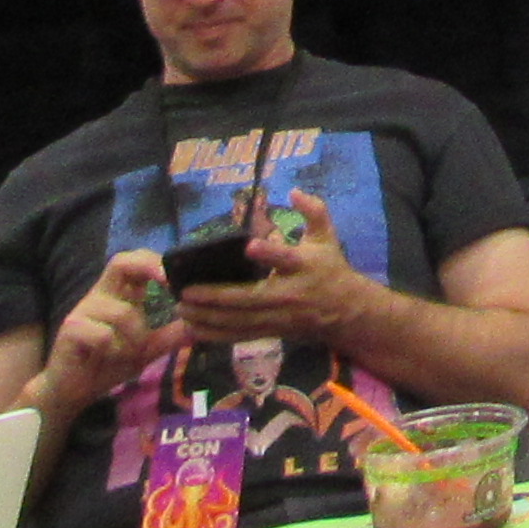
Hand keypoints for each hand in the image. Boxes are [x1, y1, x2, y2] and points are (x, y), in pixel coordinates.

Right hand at [34, 248, 179, 417]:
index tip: (179, 275)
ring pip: (123, 313)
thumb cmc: (107, 364)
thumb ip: (169, 337)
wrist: (72, 391)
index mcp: (119, 294)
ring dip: (135, 338)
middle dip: (148, 267)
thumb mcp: (145, 350)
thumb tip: (199, 326)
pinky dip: (114, 350)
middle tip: (168, 283)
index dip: (156, 261)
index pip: (135, 261)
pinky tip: (108, 359)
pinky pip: (103, 335)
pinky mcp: (70, 329)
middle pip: (120, 262)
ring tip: (130, 354)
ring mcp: (83, 310)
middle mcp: (100, 295)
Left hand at [180, 189, 368, 349]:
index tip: (250, 245)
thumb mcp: (327, 236)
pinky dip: (215, 334)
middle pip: (251, 298)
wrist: (345, 311)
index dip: (270, 253)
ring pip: (239, 320)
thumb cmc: (330, 268)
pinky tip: (193, 329)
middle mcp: (289, 293)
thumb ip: (314, 211)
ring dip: (209, 317)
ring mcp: (279, 316)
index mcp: (304, 265)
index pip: (286, 258)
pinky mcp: (271, 331)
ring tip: (183, 309)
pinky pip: (239, 335)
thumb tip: (294, 192)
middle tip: (186, 292)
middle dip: (217, 296)